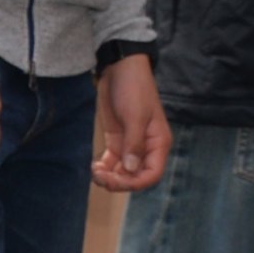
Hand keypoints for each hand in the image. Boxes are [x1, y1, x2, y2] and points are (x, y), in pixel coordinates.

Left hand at [92, 52, 171, 191]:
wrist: (120, 69)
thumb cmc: (133, 89)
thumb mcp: (135, 116)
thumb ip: (134, 143)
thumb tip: (132, 170)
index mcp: (158, 143)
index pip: (153, 173)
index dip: (137, 183)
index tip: (117, 182)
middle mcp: (147, 147)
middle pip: (136, 175)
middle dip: (120, 181)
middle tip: (100, 177)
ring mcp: (131, 144)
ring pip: (123, 170)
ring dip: (110, 176)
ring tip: (95, 173)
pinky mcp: (117, 139)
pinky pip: (113, 160)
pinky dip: (105, 167)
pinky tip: (94, 167)